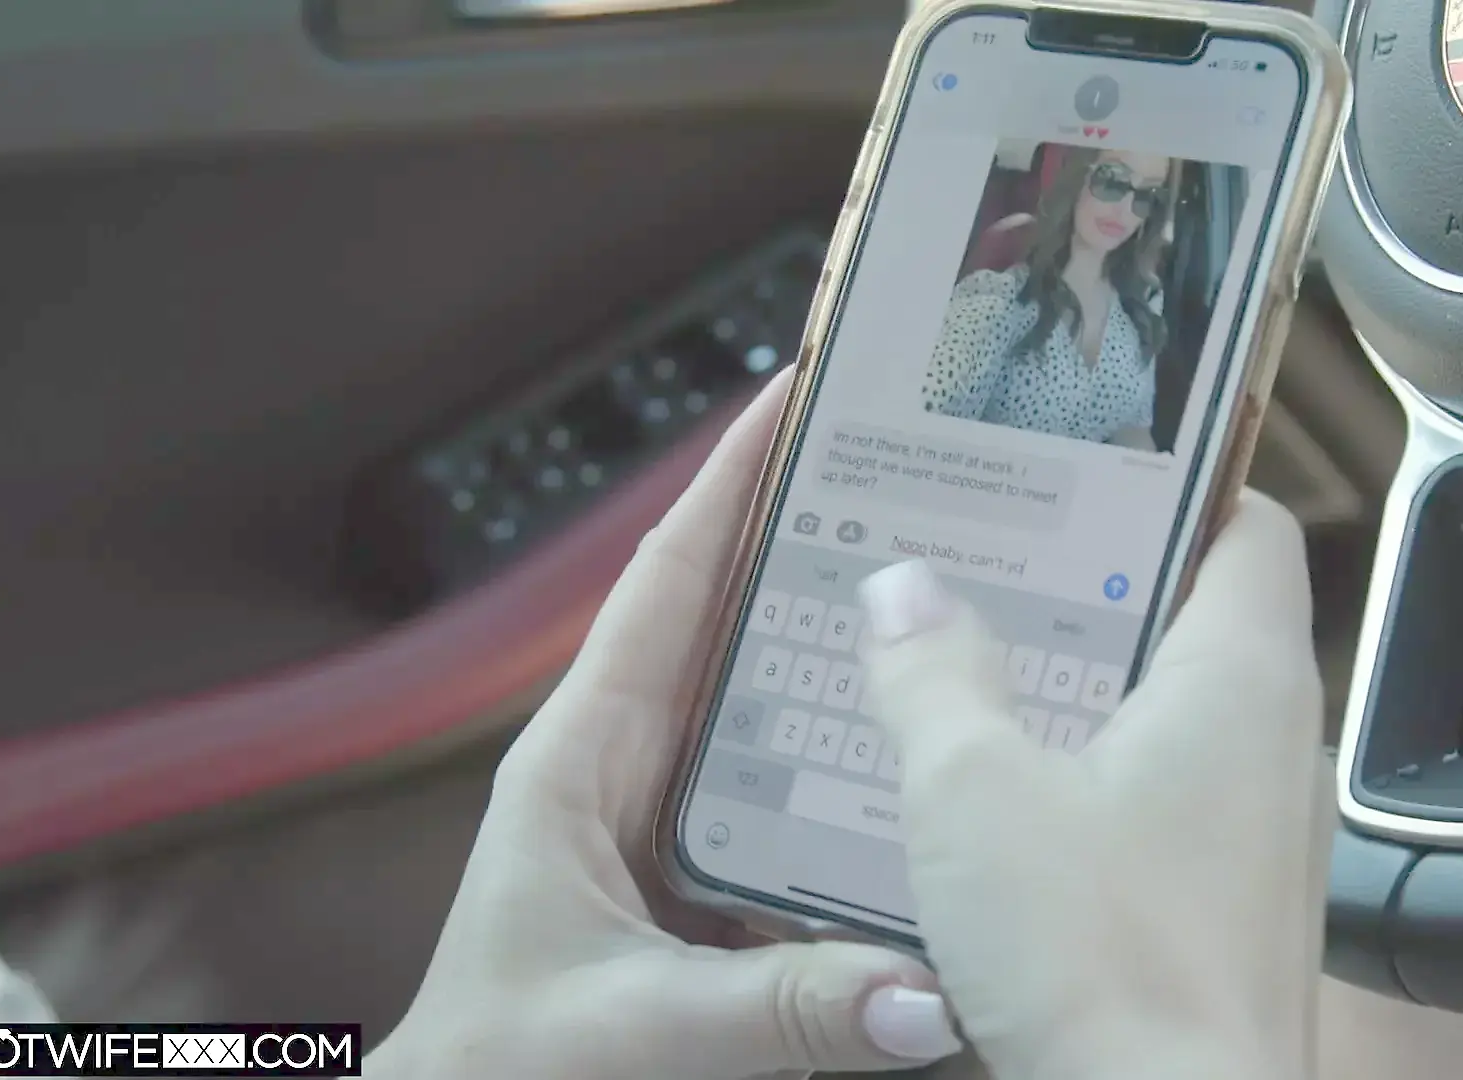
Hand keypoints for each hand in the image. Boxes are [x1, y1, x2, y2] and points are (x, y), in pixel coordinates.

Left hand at [372, 370, 962, 1079]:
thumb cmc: (500, 1071)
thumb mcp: (627, 1030)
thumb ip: (773, 1007)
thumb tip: (929, 992)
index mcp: (583, 756)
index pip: (666, 585)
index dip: (727, 483)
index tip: (795, 393)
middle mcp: (635, 769)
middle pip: (734, 624)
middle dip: (816, 545)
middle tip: (925, 482)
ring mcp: (679, 824)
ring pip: (776, 708)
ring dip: (848, 653)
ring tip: (962, 598)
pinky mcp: (719, 885)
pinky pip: (802, 800)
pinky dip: (862, 768)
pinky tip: (938, 761)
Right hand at [858, 491, 1329, 1079]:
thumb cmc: (1098, 961)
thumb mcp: (973, 794)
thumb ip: (933, 673)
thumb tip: (902, 584)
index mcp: (1243, 678)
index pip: (1247, 524)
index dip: (1172, 483)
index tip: (1076, 469)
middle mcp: (1278, 747)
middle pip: (1198, 619)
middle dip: (1090, 589)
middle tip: (982, 563)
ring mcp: (1264, 837)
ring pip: (1177, 718)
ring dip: (1083, 693)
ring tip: (971, 672)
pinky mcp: (1233, 913)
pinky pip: (1167, 805)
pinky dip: (1094, 781)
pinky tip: (1000, 806)